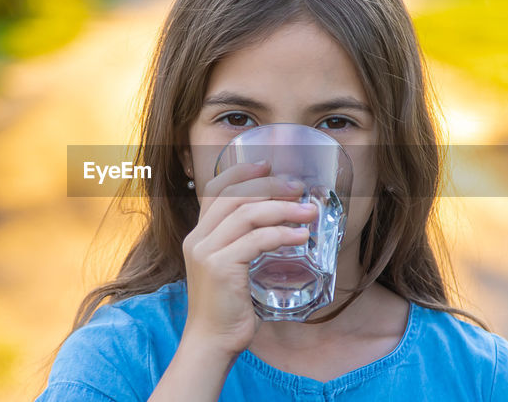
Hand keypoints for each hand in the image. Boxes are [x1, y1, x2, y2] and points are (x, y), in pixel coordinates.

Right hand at [179, 161, 315, 355]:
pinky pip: (257, 240)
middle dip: (270, 186)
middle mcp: (197, 238)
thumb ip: (242, 246)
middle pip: (234, 195)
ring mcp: (206, 252)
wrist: (212, 342)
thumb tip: (278, 225)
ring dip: (284, 209)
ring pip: (247, 213)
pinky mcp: (220, 267)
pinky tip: (302, 238)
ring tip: (310, 211)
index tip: (268, 165)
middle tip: (299, 187)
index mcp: (198, 235)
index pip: (215, 190)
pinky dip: (283, 234)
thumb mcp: (231, 269)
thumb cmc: (228, 309)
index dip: (241, 172)